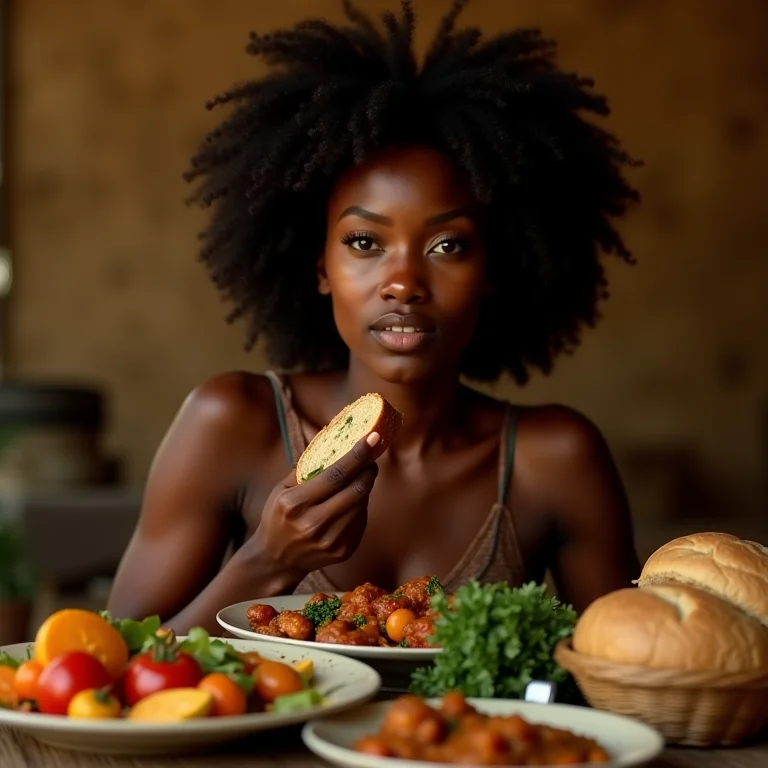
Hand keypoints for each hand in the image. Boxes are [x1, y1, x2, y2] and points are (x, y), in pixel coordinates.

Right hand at [249, 433, 380, 573]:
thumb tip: (334, 441)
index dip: (357, 455)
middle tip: (371, 460)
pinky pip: (361, 521)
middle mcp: (313, 524)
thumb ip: (307, 468)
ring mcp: (330, 541)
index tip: (373, 438)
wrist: (276, 560)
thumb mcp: (282, 490)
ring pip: (361, 505)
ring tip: (361, 478)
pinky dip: (360, 506)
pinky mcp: (343, 551)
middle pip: (355, 490)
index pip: (336, 475)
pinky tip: (353, 501)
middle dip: (368, 471)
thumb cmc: (279, 517)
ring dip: (366, 487)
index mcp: (295, 504)